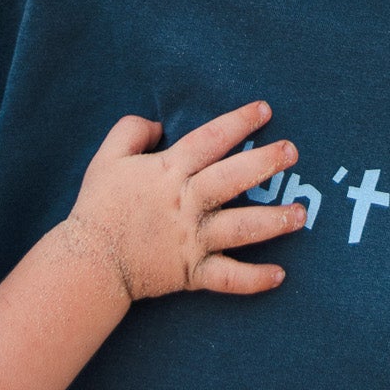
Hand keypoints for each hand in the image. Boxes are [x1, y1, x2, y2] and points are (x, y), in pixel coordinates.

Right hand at [64, 101, 304, 300]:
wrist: (88, 263)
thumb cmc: (98, 207)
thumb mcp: (107, 158)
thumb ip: (131, 131)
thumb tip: (158, 123)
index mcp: (168, 172)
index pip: (209, 140)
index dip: (238, 122)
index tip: (264, 110)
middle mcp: (186, 204)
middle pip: (232, 178)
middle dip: (265, 163)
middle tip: (292, 152)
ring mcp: (192, 240)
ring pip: (240, 228)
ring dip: (274, 221)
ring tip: (301, 214)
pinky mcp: (192, 273)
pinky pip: (228, 278)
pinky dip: (254, 280)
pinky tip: (281, 275)